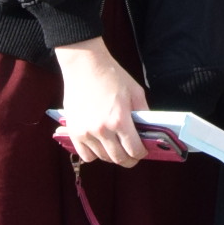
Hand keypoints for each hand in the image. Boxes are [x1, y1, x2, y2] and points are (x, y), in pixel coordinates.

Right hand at [53, 39, 148, 166]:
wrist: (84, 65)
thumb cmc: (111, 75)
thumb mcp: (135, 92)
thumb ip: (143, 113)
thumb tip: (149, 130)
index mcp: (120, 120)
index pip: (134, 150)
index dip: (141, 153)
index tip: (143, 151)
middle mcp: (102, 130)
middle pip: (119, 158)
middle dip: (129, 159)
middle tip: (132, 155)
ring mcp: (86, 132)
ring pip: (103, 158)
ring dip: (112, 156)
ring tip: (116, 147)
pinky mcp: (74, 131)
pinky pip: (85, 155)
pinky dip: (94, 154)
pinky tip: (99, 146)